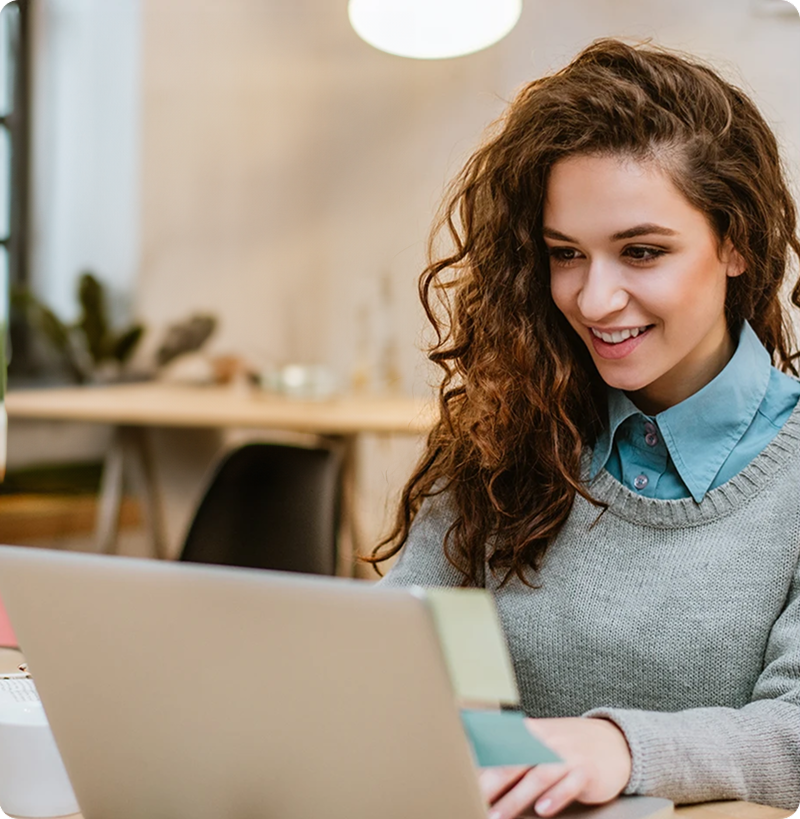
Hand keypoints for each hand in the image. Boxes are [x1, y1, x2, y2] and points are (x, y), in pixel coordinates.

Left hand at [479, 717, 631, 817]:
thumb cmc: (568, 746)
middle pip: (514, 762)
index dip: (480, 763)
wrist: (615, 742)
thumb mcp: (541, 741)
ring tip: (497, 816)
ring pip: (538, 776)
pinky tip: (543, 810)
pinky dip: (556, 796)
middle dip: (491, 784)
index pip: (500, 746)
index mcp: (531, 732)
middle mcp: (547, 741)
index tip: (461, 779)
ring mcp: (568, 755)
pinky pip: (569, 784)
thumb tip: (480, 768)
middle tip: (473, 800)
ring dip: (515, 798)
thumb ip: (514, 753)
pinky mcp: (587, 771)